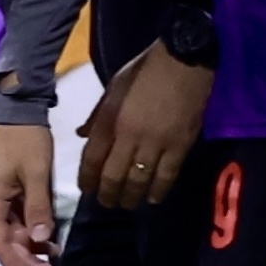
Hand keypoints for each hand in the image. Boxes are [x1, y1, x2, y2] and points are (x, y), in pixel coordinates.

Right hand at [0, 121, 56, 265]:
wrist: (16, 107)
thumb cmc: (25, 139)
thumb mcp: (36, 173)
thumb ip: (38, 208)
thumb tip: (41, 240)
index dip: (13, 263)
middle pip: (5, 237)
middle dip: (26, 255)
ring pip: (12, 227)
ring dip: (30, 242)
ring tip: (53, 254)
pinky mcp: (5, 185)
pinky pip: (16, 214)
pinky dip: (30, 226)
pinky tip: (46, 233)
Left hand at [78, 39, 212, 207]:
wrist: (183, 61)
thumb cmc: (144, 71)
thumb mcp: (114, 87)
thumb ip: (98, 115)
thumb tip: (82, 136)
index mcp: (111, 118)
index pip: (93, 158)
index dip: (87, 178)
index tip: (86, 189)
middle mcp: (130, 135)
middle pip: (114, 175)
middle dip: (107, 194)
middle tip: (106, 203)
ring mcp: (156, 143)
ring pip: (140, 181)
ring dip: (131, 197)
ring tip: (127, 203)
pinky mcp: (180, 146)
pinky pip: (167, 176)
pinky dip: (158, 191)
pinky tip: (152, 198)